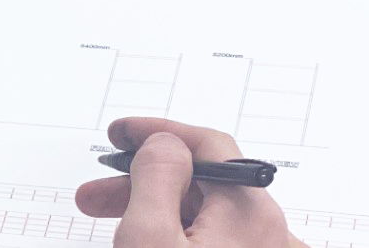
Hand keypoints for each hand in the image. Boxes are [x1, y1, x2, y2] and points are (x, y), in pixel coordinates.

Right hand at [77, 117, 304, 247]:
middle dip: (145, 179)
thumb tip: (164, 144)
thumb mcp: (148, 236)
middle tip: (100, 190)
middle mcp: (268, 234)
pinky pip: (216, 240)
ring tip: (110, 221)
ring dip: (156, 209)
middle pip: (205, 184)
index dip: (158, 132)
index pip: (210, 146)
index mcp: (251, 213)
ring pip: (207, 217)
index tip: (121, 133)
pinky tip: (150, 239)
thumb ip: (156, 178)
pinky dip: (178, 233)